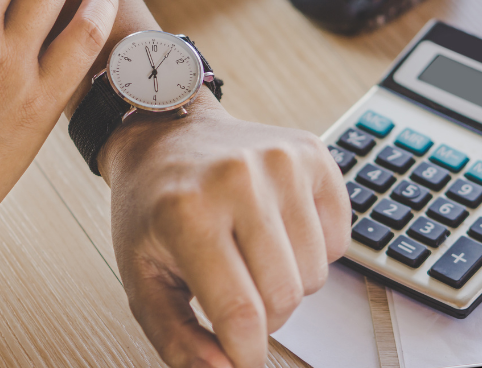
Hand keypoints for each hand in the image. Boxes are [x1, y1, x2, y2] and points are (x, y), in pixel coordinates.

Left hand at [101, 94, 350, 367]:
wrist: (167, 136)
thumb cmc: (152, 209)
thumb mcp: (142, 278)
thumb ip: (177, 339)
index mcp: (186, 211)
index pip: (240, 314)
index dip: (246, 354)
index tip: (242, 359)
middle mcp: (238, 178)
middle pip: (285, 298)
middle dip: (263, 317)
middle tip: (234, 292)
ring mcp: (281, 161)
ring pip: (316, 276)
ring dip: (287, 283)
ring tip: (251, 255)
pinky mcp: (313, 154)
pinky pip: (339, 241)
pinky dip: (313, 251)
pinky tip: (276, 230)